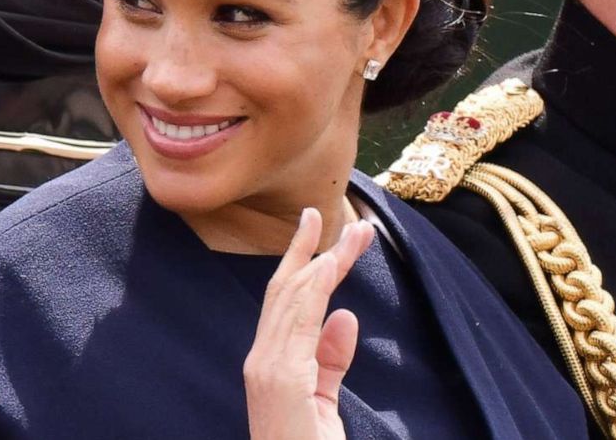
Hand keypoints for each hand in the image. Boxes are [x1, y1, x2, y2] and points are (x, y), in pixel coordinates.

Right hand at [244, 207, 375, 439]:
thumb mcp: (323, 402)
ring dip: (326, 260)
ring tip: (354, 234)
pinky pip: (300, 322)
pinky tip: (333, 266)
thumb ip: (331, 360)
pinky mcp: (281, 379)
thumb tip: (344, 316)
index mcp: (270, 364)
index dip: (303, 261)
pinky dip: (316, 289)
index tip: (325, 228)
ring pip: (295, 298)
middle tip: (341, 214)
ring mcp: (267, 369)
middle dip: (315, 249)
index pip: (286, 302)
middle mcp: (261, 361)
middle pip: (288, 291)